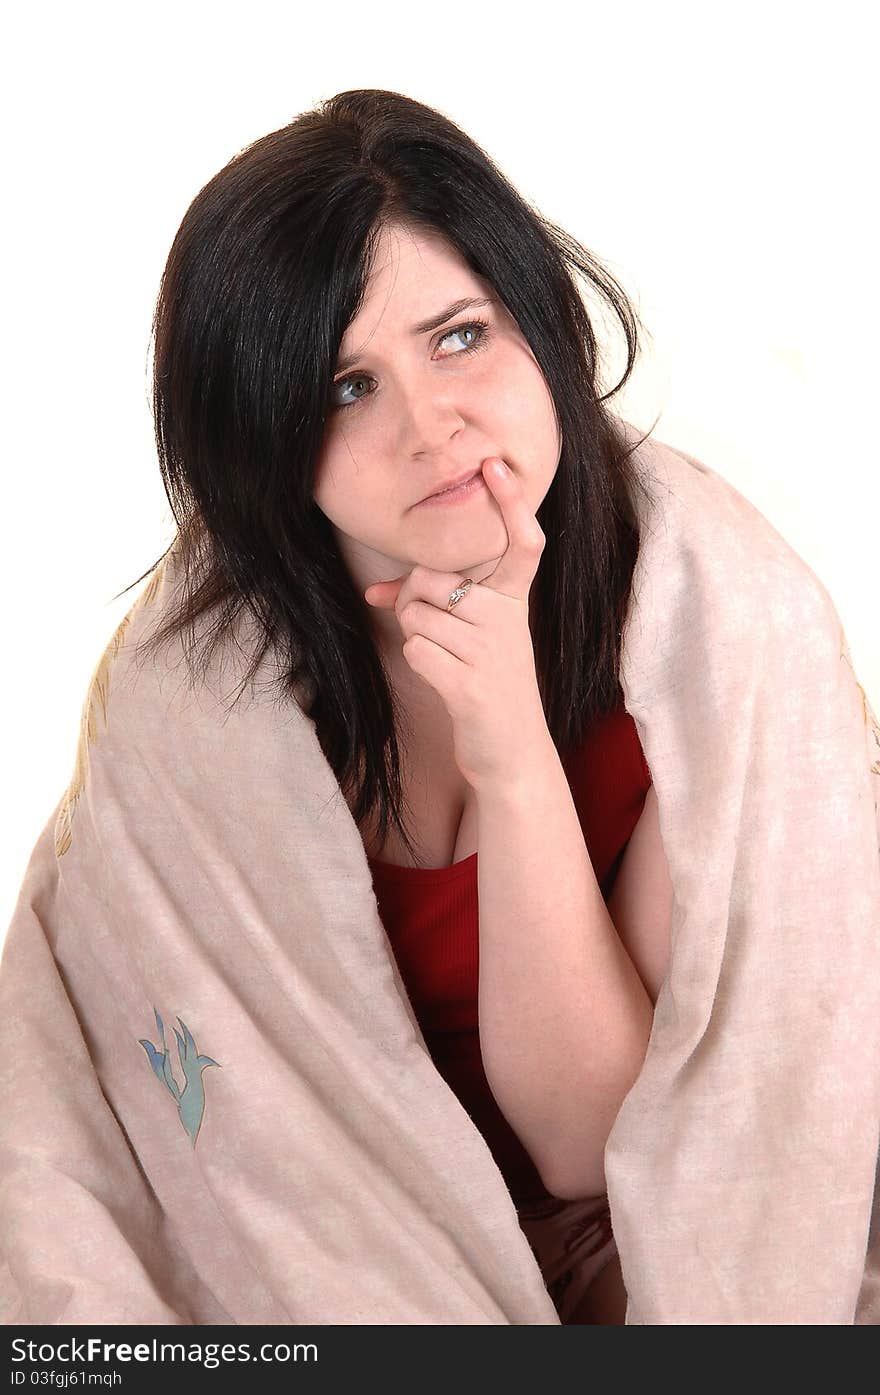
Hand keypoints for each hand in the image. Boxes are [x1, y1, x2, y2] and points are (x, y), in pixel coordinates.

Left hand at [364, 456, 550, 792]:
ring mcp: (492, 652)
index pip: (523, 542)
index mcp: (515, 600)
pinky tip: (444, 678)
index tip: (494, 465)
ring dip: (417, 637)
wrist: (510, 749)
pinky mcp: (470, 685)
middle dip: (416, 602)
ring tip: (448, 659)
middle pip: (431, 580)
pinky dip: (419, 663)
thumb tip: (373, 592)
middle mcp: (509, 619)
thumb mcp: (473, 636)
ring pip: (417, 616)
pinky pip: (416, 650)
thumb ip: (431, 605)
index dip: (510, 503)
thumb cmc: (486, 680)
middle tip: (440, 632)